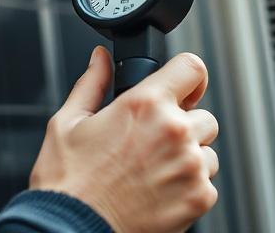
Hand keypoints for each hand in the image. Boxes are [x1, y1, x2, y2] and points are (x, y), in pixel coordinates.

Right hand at [29, 47, 218, 232]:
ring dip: (188, 157)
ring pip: (206, 151)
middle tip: (151, 142)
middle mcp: (174, 132)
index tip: (180, 87)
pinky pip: (206, 183)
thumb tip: (100, 59)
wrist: (72, 230)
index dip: (187, 76)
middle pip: (203, 114)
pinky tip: (157, 191)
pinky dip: (188, 187)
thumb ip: (92, 83)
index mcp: (144, 104)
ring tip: (151, 170)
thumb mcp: (68, 122)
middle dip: (182, 124)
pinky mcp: (198, 198)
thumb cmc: (68, 183)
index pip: (192, 68)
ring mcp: (189, 167)